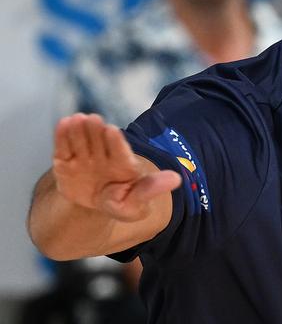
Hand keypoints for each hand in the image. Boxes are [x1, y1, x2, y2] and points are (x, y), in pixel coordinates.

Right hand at [53, 113, 180, 221]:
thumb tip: (177, 179)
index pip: (121, 152)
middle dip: (96, 132)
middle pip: (100, 142)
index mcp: (125, 165)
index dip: (117, 143)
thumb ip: (151, 189)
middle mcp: (105, 156)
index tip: (113, 130)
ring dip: (78, 130)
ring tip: (75, 119)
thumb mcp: (136, 203)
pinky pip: (63, 148)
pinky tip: (63, 123)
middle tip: (92, 119)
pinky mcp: (66, 161)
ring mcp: (85, 157)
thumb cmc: (122, 203)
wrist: (95, 206)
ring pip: (81, 141)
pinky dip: (62, 136)